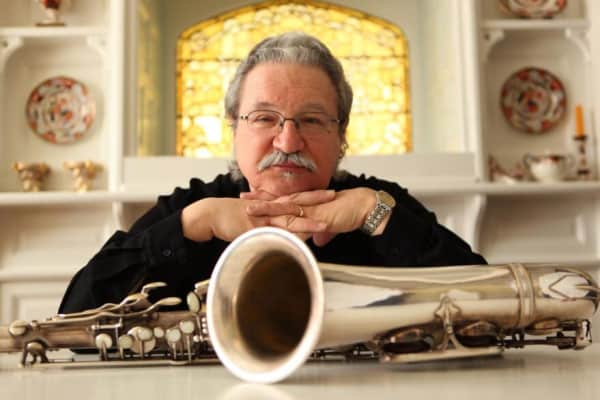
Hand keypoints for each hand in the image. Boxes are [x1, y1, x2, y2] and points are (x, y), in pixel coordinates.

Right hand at [181, 195, 328, 242]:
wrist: (211, 214)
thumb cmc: (229, 216)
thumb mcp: (251, 216)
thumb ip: (266, 220)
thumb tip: (276, 227)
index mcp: (269, 204)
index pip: (295, 197)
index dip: (311, 195)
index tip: (327, 192)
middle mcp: (269, 208)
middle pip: (297, 202)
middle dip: (316, 200)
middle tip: (335, 195)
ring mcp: (263, 218)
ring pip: (289, 219)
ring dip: (308, 222)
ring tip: (324, 224)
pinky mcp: (254, 228)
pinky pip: (273, 233)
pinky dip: (286, 236)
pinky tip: (298, 240)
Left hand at [245, 188, 380, 245]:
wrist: (362, 207)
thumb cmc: (348, 212)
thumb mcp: (330, 224)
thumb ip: (321, 231)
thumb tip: (318, 240)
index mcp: (306, 203)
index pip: (282, 200)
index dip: (266, 199)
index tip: (251, 198)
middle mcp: (305, 204)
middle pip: (277, 201)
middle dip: (259, 200)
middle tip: (241, 198)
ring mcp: (310, 210)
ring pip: (283, 209)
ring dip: (266, 210)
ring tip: (250, 210)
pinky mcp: (318, 217)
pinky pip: (299, 222)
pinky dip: (286, 225)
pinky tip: (273, 228)